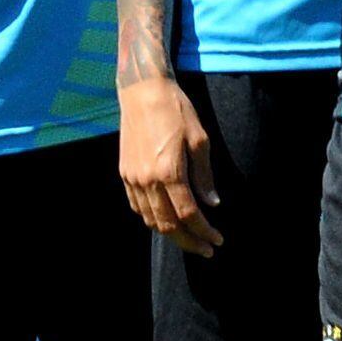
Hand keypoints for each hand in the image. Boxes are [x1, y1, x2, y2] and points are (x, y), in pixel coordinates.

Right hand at [120, 74, 221, 253]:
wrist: (142, 92)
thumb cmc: (177, 111)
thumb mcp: (200, 140)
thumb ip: (204, 176)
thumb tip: (212, 204)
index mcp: (168, 172)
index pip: (188, 214)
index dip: (204, 231)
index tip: (217, 240)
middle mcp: (146, 179)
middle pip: (166, 224)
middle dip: (188, 241)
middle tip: (206, 249)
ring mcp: (132, 178)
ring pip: (150, 218)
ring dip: (170, 233)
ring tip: (190, 237)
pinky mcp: (124, 173)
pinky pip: (137, 206)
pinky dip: (152, 218)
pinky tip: (166, 219)